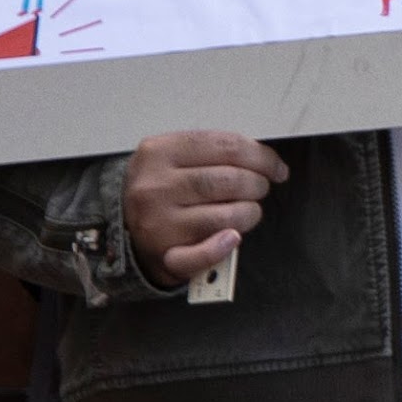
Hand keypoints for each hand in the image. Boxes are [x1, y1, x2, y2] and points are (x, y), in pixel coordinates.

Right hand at [124, 131, 288, 284]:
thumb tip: (262, 158)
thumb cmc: (161, 188)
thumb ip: (210, 151)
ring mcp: (159, 223)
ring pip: (223, 216)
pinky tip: (234, 238)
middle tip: (261, 188)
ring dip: (249, 213)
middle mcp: (155, 186)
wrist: (125, 227)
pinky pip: (202, 255)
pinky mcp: (165, 255)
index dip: (260, 156)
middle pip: (226, 180)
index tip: (276, 167)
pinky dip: (223, 248)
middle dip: (256, 184)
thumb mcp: (172, 157)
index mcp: (158, 152)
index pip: (223, 146)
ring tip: (250, 210)